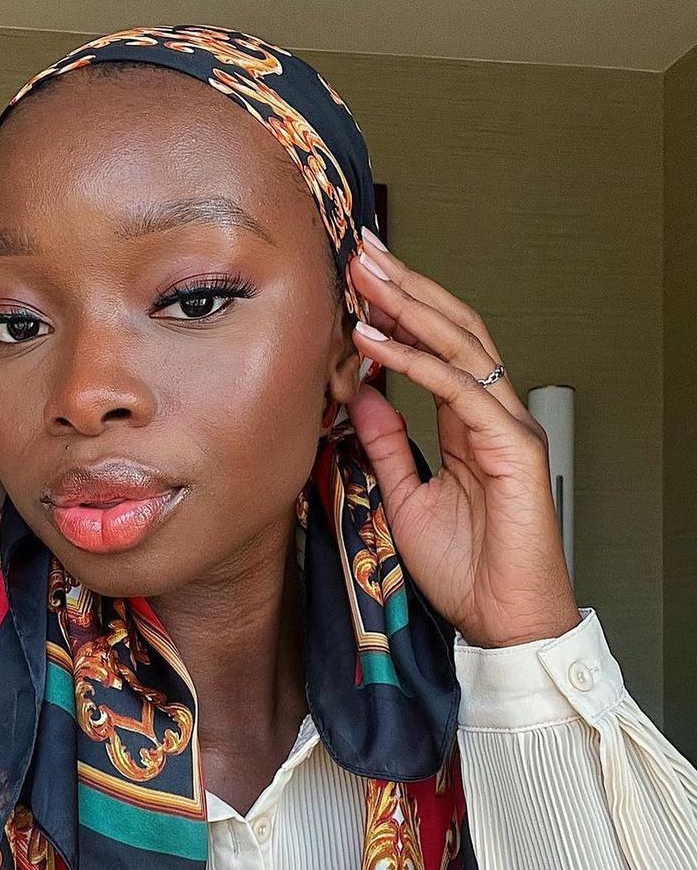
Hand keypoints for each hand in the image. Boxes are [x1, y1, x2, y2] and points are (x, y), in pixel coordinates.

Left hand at [343, 230, 580, 649]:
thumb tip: (361, 394)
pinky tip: (375, 339)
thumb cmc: (466, 570)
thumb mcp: (405, 499)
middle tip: (361, 250)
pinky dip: (415, 361)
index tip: (356, 282)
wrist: (502, 619)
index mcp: (468, 425)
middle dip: (405, 287)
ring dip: (408, 306)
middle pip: (451, 330)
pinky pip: (459, 391)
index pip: (436, 349)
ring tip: (364, 276)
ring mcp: (506, 426)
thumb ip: (386, 445)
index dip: (399, 311)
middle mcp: (492, 414)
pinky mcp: (513, 447)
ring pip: (460, 345)